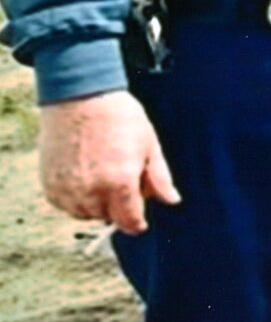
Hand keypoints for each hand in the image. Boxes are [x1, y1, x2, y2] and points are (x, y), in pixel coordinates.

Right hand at [38, 91, 180, 234]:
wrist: (80, 97)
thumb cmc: (119, 117)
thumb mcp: (149, 144)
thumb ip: (159, 178)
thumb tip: (172, 200)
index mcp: (120, 183)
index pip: (129, 222)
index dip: (137, 224)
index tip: (140, 222)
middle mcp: (91, 192)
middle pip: (107, 217)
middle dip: (118, 208)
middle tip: (122, 181)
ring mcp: (67, 189)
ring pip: (84, 213)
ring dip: (95, 204)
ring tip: (102, 175)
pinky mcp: (49, 184)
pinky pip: (64, 204)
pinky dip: (74, 198)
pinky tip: (83, 176)